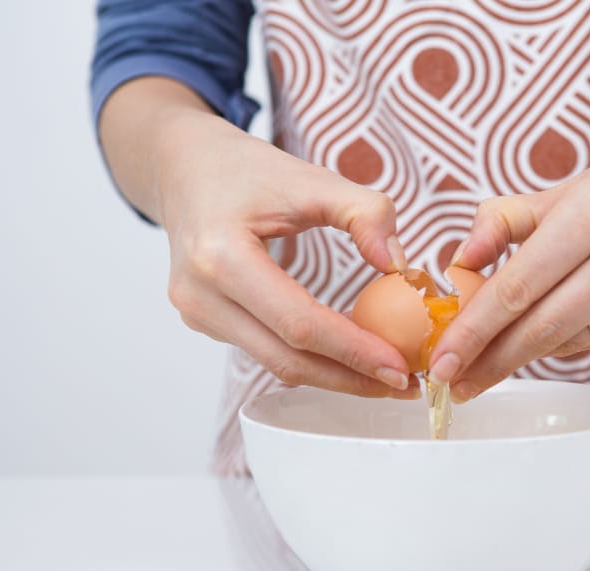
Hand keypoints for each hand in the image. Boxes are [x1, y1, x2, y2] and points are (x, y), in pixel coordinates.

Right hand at [154, 111, 417, 397]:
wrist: (185, 168)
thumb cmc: (248, 171)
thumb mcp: (313, 178)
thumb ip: (366, 213)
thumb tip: (401, 268)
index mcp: (222, 255)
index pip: (300, 323)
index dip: (354, 352)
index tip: (401, 368)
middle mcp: (200, 294)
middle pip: (286, 358)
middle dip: (350, 378)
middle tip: (404, 383)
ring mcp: (197, 313)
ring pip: (275, 362)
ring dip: (333, 374)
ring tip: (384, 373)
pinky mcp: (203, 321)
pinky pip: (263, 350)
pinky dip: (309, 357)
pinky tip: (347, 352)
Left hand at [429, 105, 589, 401]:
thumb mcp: (567, 185)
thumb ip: (506, 221)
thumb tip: (459, 261)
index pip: (517, 288)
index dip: (473, 332)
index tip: (441, 361)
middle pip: (542, 329)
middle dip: (491, 363)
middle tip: (452, 383)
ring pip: (571, 340)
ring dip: (527, 351)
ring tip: (493, 356)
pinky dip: (569, 339)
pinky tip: (553, 329)